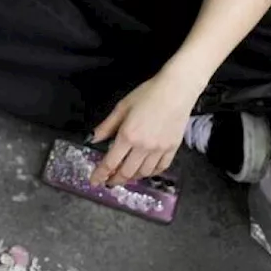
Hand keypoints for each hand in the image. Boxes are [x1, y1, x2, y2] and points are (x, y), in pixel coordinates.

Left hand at [88, 70, 201, 186]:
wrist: (176, 90)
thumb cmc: (149, 94)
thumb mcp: (122, 107)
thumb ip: (107, 126)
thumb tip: (94, 139)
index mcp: (128, 136)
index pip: (110, 162)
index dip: (100, 174)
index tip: (94, 181)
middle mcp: (143, 146)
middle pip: (127, 172)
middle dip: (115, 180)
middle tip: (109, 181)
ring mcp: (159, 149)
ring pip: (143, 173)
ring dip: (132, 177)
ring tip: (125, 175)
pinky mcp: (172, 148)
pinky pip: (160, 168)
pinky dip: (151, 173)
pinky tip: (145, 170)